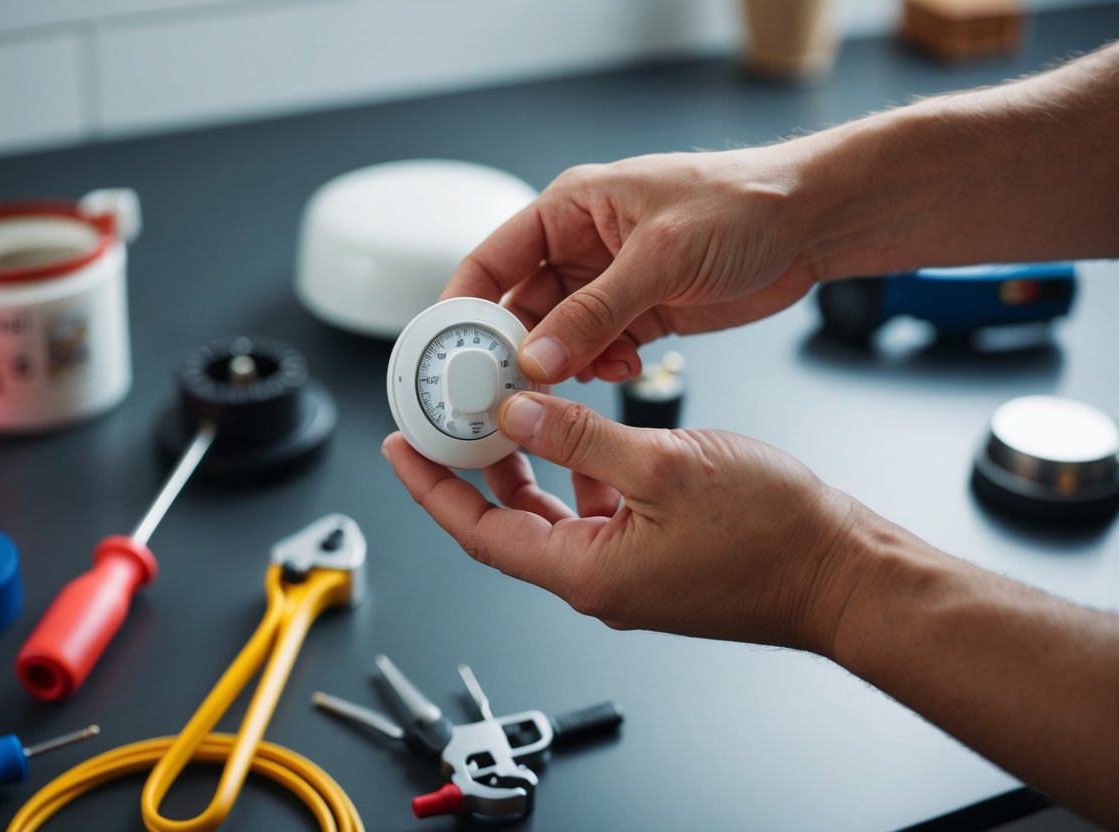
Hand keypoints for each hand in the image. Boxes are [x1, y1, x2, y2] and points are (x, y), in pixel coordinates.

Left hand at [383, 392, 865, 652]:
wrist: (844, 574)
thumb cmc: (775, 535)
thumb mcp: (666, 466)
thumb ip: (581, 439)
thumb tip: (516, 416)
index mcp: (587, 573)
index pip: (479, 531)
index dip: (431, 489)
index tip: (401, 448)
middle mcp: (599, 581)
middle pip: (508, 522)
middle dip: (471, 470)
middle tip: (446, 420)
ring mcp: (628, 571)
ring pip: (553, 513)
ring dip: (526, 465)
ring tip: (506, 412)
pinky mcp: (656, 555)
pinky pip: (597, 511)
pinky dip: (579, 471)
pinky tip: (582, 430)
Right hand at [442, 149, 820, 383]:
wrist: (812, 223)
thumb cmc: (744, 203)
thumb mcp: (660, 257)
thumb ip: (594, 313)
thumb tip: (536, 358)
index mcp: (572, 209)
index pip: (493, 259)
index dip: (464, 304)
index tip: (449, 350)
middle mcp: (583, 246)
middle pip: (520, 307)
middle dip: (514, 350)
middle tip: (509, 390)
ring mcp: (611, 284)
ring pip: (558, 337)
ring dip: (562, 365)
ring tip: (577, 381)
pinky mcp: (641, 314)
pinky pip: (598, 351)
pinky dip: (601, 368)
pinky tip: (622, 370)